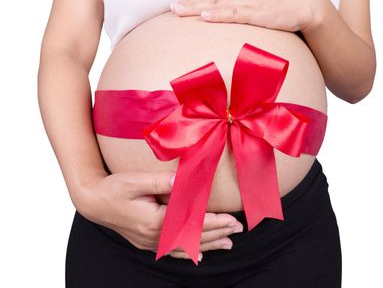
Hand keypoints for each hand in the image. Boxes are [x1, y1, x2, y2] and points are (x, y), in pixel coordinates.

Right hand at [75, 170, 243, 261]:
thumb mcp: (135, 181)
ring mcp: (150, 241)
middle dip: (218, 234)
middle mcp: (155, 236)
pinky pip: (172, 251)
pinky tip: (198, 255)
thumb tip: (182, 180)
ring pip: (185, 247)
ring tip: (227, 244)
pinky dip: (188, 253)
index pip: (192, 224)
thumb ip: (160, 182)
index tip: (233, 221)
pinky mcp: (146, 241)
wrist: (93, 201)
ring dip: (209, 245)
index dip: (215, 222)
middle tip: (238, 231)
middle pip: (193, 237)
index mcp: (155, 221)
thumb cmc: (113, 188)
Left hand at [170, 0, 320, 31]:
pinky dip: (218, 14)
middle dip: (191, 1)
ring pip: (218, 2)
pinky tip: (205, 16)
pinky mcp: (259, 11)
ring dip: (197, 7)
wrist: (308, 3)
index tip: (182, 2)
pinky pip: (234, 13)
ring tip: (179, 12)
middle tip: (173, 8)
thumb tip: (226, 5)